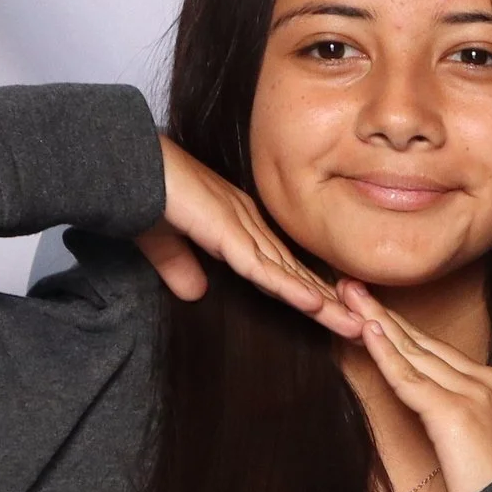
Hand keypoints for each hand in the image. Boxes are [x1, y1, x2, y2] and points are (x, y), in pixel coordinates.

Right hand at [138, 139, 359, 333]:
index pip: (282, 269)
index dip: (310, 294)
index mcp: (238, 226)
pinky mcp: (226, 232)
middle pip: (297, 275)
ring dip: (324, 305)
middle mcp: (249, 227)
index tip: (336, 316)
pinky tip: (315, 306)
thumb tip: (194, 292)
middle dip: (331, 305)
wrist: (125, 163)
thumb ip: (181, 266)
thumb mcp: (164, 242)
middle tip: (366, 328)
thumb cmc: (143, 193)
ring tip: (357, 327)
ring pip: (290, 276)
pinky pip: (262, 267)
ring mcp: (240, 228)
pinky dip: (289, 288)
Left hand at [339, 282, 491, 491]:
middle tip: (351, 287)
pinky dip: (384, 353)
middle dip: (384, 314)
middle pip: (424, 342)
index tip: (374, 310)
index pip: (437, 350)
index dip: (402, 329)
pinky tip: (366, 330)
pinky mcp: (452, 411)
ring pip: (414, 353)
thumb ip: (454, 415)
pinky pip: (409, 377)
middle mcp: (484, 380)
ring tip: (348, 296)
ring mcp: (471, 393)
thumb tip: (428, 408)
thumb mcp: (477, 441)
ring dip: (377, 322)